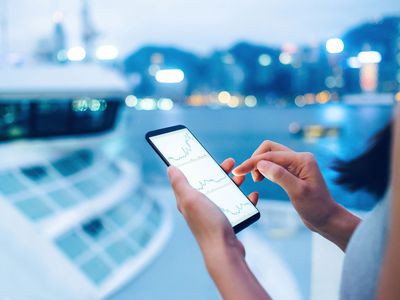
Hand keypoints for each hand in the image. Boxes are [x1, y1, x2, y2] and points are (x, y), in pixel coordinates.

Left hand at [167, 160, 270, 299]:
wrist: (224, 251)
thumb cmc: (206, 224)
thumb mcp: (190, 199)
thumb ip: (180, 183)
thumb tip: (170, 168)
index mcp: (188, 200)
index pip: (190, 177)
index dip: (197, 165)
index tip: (206, 154)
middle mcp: (200, 206)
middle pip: (210, 183)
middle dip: (220, 171)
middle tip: (231, 162)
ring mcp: (214, 214)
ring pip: (225, 193)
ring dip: (233, 183)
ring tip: (242, 177)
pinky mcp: (227, 222)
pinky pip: (237, 206)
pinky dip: (245, 199)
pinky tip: (252, 195)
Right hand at [233, 140, 343, 233]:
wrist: (327, 219)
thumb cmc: (316, 207)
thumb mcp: (297, 192)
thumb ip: (279, 176)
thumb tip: (260, 164)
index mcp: (302, 159)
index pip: (271, 155)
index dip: (252, 162)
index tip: (238, 171)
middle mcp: (299, 158)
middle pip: (269, 148)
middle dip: (255, 159)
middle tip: (247, 176)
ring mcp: (296, 164)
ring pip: (270, 155)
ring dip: (259, 164)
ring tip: (256, 180)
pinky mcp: (292, 172)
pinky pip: (274, 164)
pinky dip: (264, 169)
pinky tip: (261, 178)